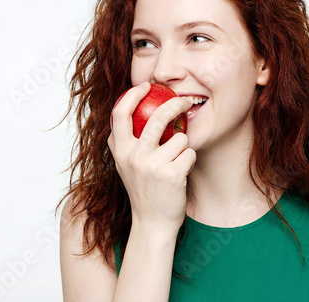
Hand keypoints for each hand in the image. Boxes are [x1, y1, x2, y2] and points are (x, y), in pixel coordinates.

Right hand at [107, 82, 195, 233]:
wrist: (152, 223)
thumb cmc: (143, 190)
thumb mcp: (126, 165)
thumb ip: (126, 142)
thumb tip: (132, 109)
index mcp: (120, 151)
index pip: (120, 113)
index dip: (133, 95)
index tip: (146, 86)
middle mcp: (133, 156)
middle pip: (157, 117)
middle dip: (175, 104)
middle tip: (185, 101)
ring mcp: (152, 166)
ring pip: (179, 137)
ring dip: (182, 147)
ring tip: (175, 162)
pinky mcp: (172, 174)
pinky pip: (189, 153)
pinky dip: (189, 160)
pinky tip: (180, 174)